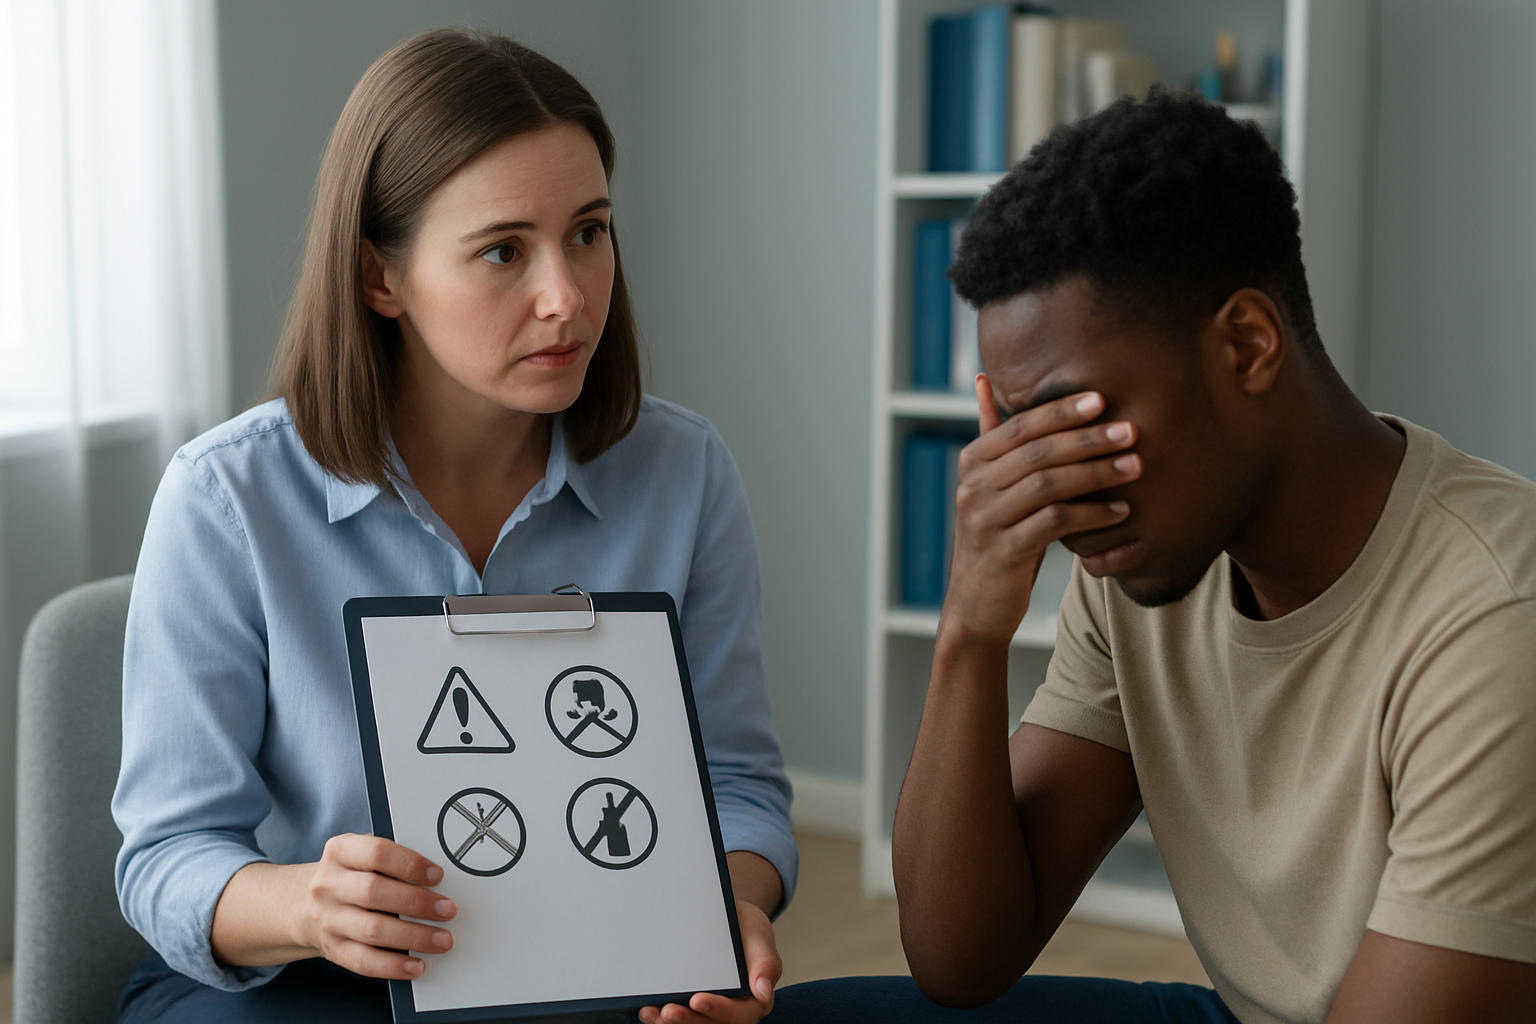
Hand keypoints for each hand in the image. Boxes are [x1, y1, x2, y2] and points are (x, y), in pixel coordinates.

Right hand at [299, 833, 457, 978]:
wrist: (300, 904)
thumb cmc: (347, 876)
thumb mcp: (358, 855)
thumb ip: (391, 860)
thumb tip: (436, 878)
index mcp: (340, 851)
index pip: (376, 853)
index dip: (410, 864)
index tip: (438, 876)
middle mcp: (329, 885)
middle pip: (375, 892)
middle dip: (417, 902)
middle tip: (448, 910)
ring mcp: (328, 919)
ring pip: (372, 929)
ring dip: (413, 936)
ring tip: (442, 939)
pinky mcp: (333, 949)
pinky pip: (363, 961)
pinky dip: (393, 966)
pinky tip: (416, 965)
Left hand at [637, 898, 780, 1023]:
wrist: (727, 919)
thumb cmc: (745, 927)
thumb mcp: (758, 935)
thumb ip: (765, 962)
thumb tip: (763, 991)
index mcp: (756, 998)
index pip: (739, 1013)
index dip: (718, 1009)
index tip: (696, 999)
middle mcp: (735, 1009)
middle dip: (689, 1021)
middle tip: (667, 1011)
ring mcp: (713, 1010)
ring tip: (651, 1013)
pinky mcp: (694, 1007)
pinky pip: (682, 1018)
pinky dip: (663, 1018)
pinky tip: (648, 1010)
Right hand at [942, 376, 1139, 643]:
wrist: (976, 603)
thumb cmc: (997, 535)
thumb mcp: (990, 484)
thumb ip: (993, 436)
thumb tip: (984, 380)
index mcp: (972, 462)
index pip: (1020, 425)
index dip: (1061, 411)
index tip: (1102, 398)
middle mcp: (972, 486)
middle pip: (1038, 452)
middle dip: (1088, 439)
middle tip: (1130, 431)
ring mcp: (984, 519)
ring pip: (1048, 484)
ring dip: (1097, 473)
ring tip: (1135, 466)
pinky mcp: (1004, 550)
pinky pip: (1054, 523)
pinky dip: (1091, 513)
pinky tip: (1120, 509)